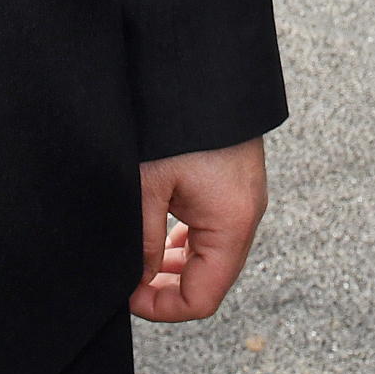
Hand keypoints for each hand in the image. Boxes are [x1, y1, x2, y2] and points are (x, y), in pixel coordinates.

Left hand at [130, 137, 266, 323]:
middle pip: (211, 279)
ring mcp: (244, 197)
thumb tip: (137, 280)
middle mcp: (246, 215)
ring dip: (177, 264)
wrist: (200, 65)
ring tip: (140, 259)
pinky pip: (215, 227)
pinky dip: (188, 239)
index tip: (128, 296)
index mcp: (231, 223)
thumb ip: (144, 241)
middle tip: (129, 281)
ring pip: (213, 254)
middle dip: (168, 288)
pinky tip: (160, 231)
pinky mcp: (236, 181)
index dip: (162, 308)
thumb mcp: (148, 185)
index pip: (202, 298)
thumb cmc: (175, 120)